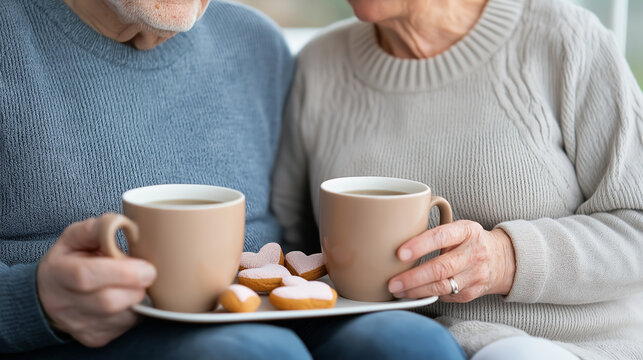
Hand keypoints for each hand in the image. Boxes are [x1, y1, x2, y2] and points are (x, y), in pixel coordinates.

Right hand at [37, 215, 156, 346]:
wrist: (49, 296)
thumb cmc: (69, 260)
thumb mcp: (74, 237)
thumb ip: (97, 227)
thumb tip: (123, 223)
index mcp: (59, 272)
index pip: (87, 276)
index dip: (121, 272)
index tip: (147, 267)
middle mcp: (65, 304)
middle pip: (109, 302)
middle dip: (136, 286)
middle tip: (145, 272)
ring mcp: (80, 325)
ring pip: (123, 317)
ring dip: (138, 298)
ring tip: (133, 283)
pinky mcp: (95, 338)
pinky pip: (126, 326)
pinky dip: (135, 310)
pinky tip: (127, 297)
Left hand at [388, 220, 515, 302]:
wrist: (501, 259)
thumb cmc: (468, 241)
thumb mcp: (458, 228)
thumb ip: (434, 234)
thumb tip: (397, 243)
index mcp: (467, 231)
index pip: (441, 236)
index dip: (420, 245)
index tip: (400, 254)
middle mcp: (473, 253)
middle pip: (441, 268)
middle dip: (413, 277)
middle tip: (392, 282)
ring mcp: (475, 275)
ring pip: (442, 286)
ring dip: (416, 291)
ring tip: (398, 291)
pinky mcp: (471, 293)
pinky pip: (445, 296)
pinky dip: (426, 296)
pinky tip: (413, 295)